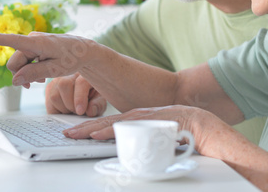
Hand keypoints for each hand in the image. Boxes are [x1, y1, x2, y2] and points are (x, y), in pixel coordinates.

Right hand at [0, 32, 95, 86]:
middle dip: (21, 75)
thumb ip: (33, 74)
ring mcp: (33, 42)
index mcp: (37, 42)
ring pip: (19, 63)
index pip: (13, 40)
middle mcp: (32, 40)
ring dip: (27, 73)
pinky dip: (30, 69)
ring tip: (41, 80)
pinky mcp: (34, 46)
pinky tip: (40, 76)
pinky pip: (25, 60)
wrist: (84, 51)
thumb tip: (15, 80)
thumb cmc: (73, 58)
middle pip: (14, 62)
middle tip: (35, 85)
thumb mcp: (55, 70)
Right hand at [46, 73, 106, 116]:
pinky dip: (56, 109)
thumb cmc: (94, 96)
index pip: (80, 82)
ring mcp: (58, 79)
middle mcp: (70, 72)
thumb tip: (90, 111)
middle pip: (64, 84)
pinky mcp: (50, 87)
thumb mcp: (101, 100)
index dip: (79, 98)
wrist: (87, 94)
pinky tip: (65, 110)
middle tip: (77, 112)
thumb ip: (97, 105)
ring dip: (63, 108)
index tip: (80, 111)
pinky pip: (49, 101)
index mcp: (86, 73)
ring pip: (54, 94)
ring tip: (72, 110)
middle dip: (70, 104)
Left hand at [63, 105, 198, 140]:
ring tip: (73, 134)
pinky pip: (123, 127)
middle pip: (104, 121)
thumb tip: (130, 151)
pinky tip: (96, 135)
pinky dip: (108, 131)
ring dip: (89, 129)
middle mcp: (135, 116)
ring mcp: (140, 118)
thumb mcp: (156, 135)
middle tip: (66, 133)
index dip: (91, 127)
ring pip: (109, 123)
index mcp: (136, 118)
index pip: (108, 122)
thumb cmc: (180, 131)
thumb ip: (142, 139)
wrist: (201, 124)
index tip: (76, 132)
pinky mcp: (146, 122)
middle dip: (83, 128)